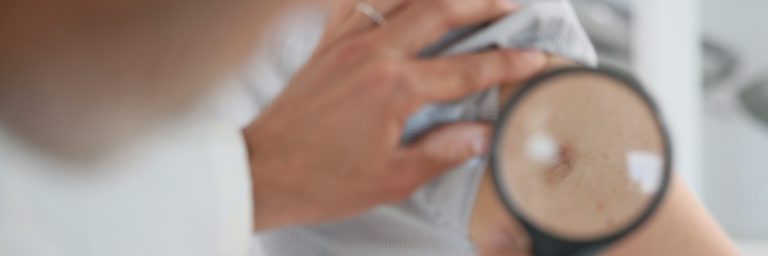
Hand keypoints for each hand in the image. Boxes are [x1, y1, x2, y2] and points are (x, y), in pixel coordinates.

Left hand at [244, 0, 546, 230]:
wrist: (263, 171)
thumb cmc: (319, 179)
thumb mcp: (393, 178)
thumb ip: (443, 151)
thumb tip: (480, 135)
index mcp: (393, 89)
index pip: (465, 68)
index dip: (505, 62)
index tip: (531, 57)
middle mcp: (371, 54)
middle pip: (439, 10)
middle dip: (482, 3)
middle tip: (510, 4)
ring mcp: (345, 41)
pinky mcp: (326, 42)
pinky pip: (357, 1)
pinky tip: (397, 0)